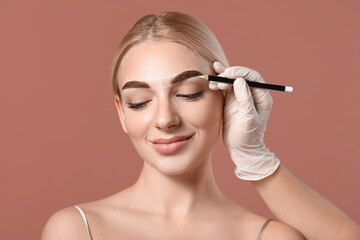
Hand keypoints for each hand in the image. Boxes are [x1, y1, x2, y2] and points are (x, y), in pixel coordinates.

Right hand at [210, 61, 279, 179]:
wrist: (241, 148)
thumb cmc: (248, 136)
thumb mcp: (248, 118)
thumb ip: (245, 99)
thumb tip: (239, 80)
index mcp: (262, 96)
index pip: (253, 77)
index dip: (240, 72)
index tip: (228, 74)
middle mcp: (252, 93)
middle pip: (240, 76)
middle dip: (228, 75)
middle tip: (218, 79)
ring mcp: (240, 96)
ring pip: (231, 81)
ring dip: (221, 79)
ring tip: (212, 83)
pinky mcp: (230, 101)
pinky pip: (224, 88)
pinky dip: (217, 84)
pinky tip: (211, 82)